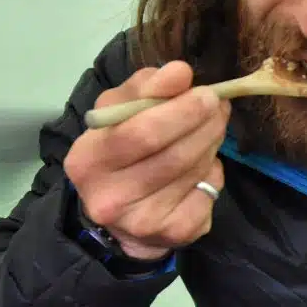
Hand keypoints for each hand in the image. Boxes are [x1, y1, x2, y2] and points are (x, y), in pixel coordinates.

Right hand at [64, 61, 228, 259]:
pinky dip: (213, 174)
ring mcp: (143, 221)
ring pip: (195, 172)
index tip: (206, 94)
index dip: (180, 111)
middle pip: (173, 155)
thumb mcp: (119, 111)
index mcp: (88, 160)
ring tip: (211, 128)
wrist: (120, 215)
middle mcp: (111, 198)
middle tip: (218, 107)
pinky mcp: (174, 235)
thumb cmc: (119, 150)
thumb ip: (146, 87)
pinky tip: (203, 166)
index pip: (141, 132)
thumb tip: (179, 72)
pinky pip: (209, 194)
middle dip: (204, 125)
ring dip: (211, 144)